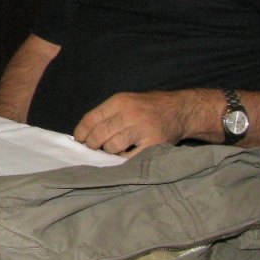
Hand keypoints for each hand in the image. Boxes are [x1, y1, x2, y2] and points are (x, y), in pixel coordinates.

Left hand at [72, 89, 212, 155]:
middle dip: (93, 145)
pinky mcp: (153, 144)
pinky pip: (129, 157)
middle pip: (99, 134)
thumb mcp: (127, 101)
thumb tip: (83, 133)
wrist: (180, 110)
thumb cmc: (148, 107)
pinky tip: (126, 154)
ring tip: (113, 149)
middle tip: (95, 148)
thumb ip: (108, 114)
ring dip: (109, 151)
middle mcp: (130, 113)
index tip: (78, 141)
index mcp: (119, 101)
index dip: (81, 133)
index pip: (91, 119)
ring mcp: (143, 128)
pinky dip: (124, 159)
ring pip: (112, 146)